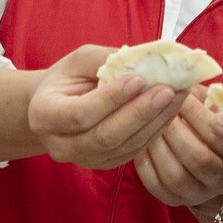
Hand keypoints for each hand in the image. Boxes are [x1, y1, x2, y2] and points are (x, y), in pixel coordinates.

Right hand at [28, 45, 183, 169]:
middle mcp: (61, 145)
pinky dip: (155, 130)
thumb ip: (104, 59)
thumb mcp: (78, 60)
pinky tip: (171, 109)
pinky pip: (134, 150)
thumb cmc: (67, 78)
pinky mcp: (105, 164)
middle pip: (105, 135)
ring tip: (178, 95)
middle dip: (140, 112)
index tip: (137, 78)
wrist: (58, 107)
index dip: (110, 99)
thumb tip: (143, 58)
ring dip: (155, 120)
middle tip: (168, 90)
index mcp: (44, 116)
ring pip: (125, 145)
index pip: (80, 114)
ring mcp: (84, 160)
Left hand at [132, 93, 222, 207]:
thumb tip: (187, 71)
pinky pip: (156, 185)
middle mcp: (220, 178)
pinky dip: (144, 164)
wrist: (210, 164)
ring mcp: (198, 192)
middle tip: (156, 107)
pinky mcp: (175, 199)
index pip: (217, 133)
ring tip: (144, 123)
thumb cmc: (209, 126)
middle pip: (197, 157)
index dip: (195, 112)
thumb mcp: (216, 111)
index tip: (178, 92)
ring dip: (156, 146)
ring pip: (174, 174)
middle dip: (173, 129)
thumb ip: (206, 97)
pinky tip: (139, 144)